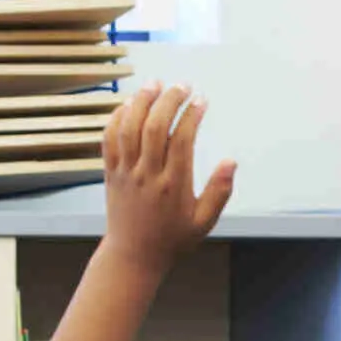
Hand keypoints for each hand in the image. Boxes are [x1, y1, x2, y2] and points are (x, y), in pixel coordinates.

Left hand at [101, 84, 235, 270]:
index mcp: (173, 185)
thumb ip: (219, 192)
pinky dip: (116, 118)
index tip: (202, 101)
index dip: (192, 115)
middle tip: (182, 85)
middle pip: (154, 126)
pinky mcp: (110, 172)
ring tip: (155, 84)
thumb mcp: (204, 222)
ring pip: (128, 128)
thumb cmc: (173, 239)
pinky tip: (128, 104)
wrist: (133, 256)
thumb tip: (231, 162)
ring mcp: (126, 172)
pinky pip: (109, 139)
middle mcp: (147, 174)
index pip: (181, 140)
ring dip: (141, 102)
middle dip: (168, 100)